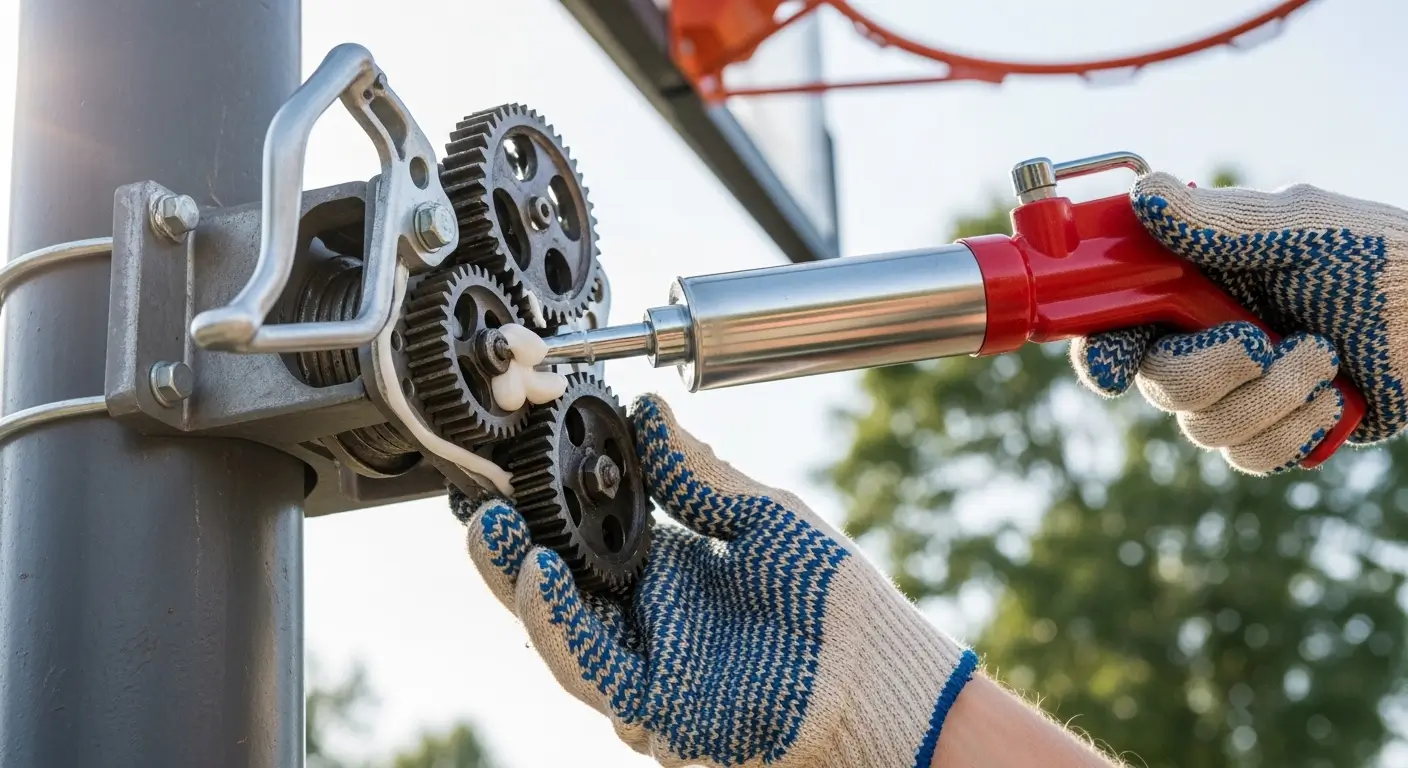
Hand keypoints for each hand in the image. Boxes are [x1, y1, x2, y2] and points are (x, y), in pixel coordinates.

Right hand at [453, 394, 977, 767]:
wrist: (876, 669)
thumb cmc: (833, 597)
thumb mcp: (760, 517)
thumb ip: (698, 475)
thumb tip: (653, 413)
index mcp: (672, 571)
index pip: (594, 538)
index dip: (556, 507)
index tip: (526, 460)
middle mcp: (650, 620)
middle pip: (562, 587)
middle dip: (515, 548)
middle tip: (482, 501)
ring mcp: (648, 666)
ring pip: (562, 631)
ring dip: (520, 584)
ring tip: (492, 530)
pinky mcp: (654, 708)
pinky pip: (593, 669)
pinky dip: (560, 626)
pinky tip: (539, 579)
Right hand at [1070, 172, 1407, 473]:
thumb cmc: (1380, 258)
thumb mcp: (1298, 229)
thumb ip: (1218, 222)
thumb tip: (1145, 195)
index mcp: (1197, 290)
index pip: (1122, 325)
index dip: (1104, 351)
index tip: (1112, 368)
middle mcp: (1208, 343)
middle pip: (1158, 385)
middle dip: (1210, 371)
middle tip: (1260, 342)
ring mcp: (1241, 393)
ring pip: (1206, 428)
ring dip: (1273, 397)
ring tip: (1325, 357)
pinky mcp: (1277, 433)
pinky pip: (1250, 458)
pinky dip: (1295, 431)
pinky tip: (1332, 399)